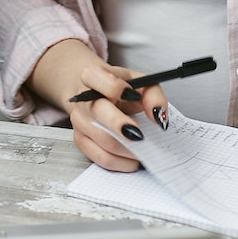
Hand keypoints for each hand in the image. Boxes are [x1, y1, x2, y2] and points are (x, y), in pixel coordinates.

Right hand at [30, 40, 168, 171]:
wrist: (91, 91)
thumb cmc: (118, 86)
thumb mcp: (139, 81)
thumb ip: (153, 94)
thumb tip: (158, 116)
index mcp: (93, 76)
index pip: (105, 84)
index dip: (120, 90)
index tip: (136, 97)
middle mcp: (82, 99)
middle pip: (101, 114)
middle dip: (123, 127)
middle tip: (141, 136)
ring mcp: (79, 121)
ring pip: (104, 141)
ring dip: (128, 149)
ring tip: (145, 150)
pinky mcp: (80, 139)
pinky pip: (100, 158)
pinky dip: (120, 162)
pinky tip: (133, 159)